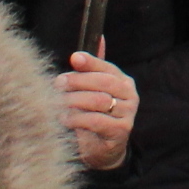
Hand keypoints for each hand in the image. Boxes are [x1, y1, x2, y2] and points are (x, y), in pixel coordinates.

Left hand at [60, 53, 138, 170]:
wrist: (103, 151)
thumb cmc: (95, 116)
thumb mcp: (92, 91)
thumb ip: (93, 69)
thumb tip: (99, 38)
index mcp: (123, 81)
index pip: (107, 67)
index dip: (90, 62)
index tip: (73, 58)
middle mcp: (130, 95)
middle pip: (103, 82)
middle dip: (78, 81)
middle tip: (58, 84)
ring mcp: (127, 113)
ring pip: (99, 101)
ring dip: (75, 101)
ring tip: (58, 104)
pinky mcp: (121, 130)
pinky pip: (97, 120)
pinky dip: (78, 119)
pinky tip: (65, 119)